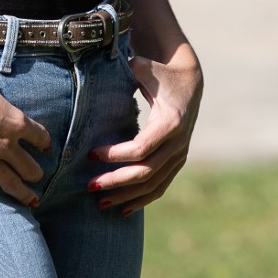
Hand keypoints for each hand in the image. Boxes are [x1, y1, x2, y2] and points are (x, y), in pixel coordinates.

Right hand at [0, 64, 50, 243]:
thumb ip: (1, 106)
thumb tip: (1, 108)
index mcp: (16, 123)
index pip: (40, 137)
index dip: (42, 141)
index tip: (42, 143)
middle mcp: (6, 145)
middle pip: (30, 166)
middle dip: (35, 171)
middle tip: (36, 173)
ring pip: (12, 184)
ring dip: (24, 193)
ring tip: (33, 201)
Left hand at [87, 45, 203, 216]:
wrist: (189, 81)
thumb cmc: (158, 72)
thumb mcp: (142, 68)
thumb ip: (122, 72)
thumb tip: (93, 69)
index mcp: (170, 122)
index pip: (140, 148)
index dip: (115, 155)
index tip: (90, 154)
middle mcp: (178, 143)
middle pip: (145, 172)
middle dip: (115, 181)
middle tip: (88, 186)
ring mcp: (180, 155)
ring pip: (152, 184)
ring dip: (125, 195)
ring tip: (99, 202)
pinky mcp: (177, 162)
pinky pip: (160, 187)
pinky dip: (142, 199)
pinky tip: (123, 209)